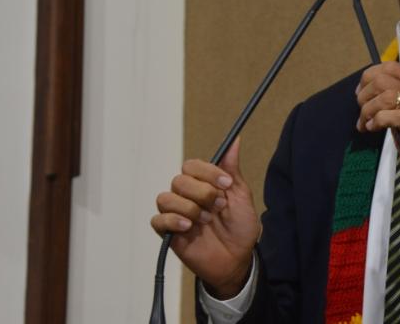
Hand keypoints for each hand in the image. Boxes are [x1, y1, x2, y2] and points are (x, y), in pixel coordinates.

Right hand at [150, 138, 259, 298]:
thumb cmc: (240, 226)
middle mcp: (187, 195)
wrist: (238, 258)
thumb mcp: (241, 196)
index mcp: (203, 184)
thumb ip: (231, 169)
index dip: (208, 172)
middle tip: (218, 206)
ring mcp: (177, 213)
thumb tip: (235, 141)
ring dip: (189, 208)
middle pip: (179, 180)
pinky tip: (189, 227)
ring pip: (166, 198)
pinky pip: (158, 220)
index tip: (226, 184)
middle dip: (202, 192)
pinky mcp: (169, 232)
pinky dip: (173, 221)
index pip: (192, 165)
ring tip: (206, 220)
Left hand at [356, 61, 399, 204]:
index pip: (391, 67)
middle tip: (363, 113)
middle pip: (384, 80)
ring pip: (386, 96)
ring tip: (366, 124)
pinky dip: (377, 121)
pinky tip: (373, 129)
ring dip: (368, 111)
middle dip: (365, 96)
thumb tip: (364, 90)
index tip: (360, 93)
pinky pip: (391, 116)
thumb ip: (394, 98)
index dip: (369, 77)